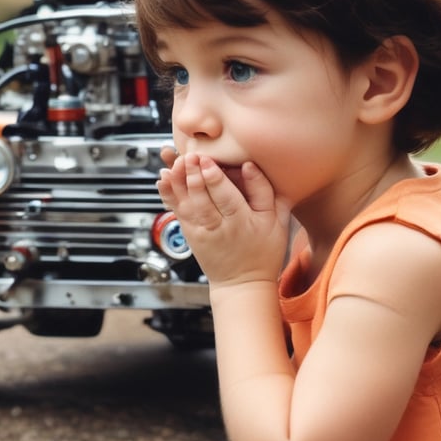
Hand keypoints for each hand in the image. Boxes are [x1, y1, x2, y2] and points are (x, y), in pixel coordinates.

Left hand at [157, 153, 290, 288]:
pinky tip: (163, 179)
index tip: (207, 161)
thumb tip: (249, 165)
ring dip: (178, 183)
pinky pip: (177, 211)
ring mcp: (201, 231)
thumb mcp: (276, 222)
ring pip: (187, 205)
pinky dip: (168, 195)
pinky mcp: (189, 233)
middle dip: (193, 176)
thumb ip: (264, 192)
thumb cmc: (263, 252)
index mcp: (243, 223)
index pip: (227, 198)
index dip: (215, 179)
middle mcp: (219, 227)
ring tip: (173, 163)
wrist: (242, 285)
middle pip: (203, 200)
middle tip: (188, 156)